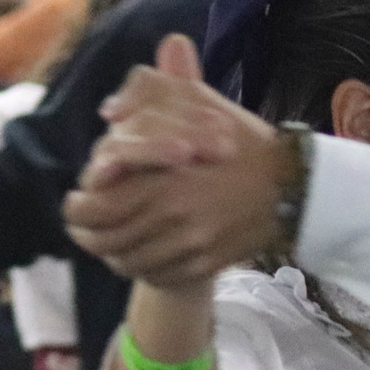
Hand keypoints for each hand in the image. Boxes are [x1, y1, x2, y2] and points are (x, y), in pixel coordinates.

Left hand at [64, 35, 283, 282]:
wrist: (292, 184)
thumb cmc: (239, 139)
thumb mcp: (198, 101)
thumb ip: (150, 92)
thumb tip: (110, 109)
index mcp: (161, 179)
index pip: (97, 208)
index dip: (77, 209)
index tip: (77, 202)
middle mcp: (172, 218)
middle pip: (106, 241)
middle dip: (88, 235)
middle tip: (85, 228)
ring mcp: (190, 246)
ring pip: (129, 264)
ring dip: (114, 255)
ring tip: (112, 243)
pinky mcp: (205, 265)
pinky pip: (158, 277)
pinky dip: (143, 270)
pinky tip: (143, 254)